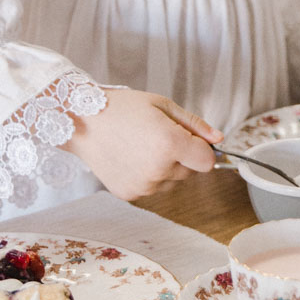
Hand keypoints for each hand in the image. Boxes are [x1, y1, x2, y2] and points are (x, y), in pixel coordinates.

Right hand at [67, 87, 222, 199]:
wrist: (80, 122)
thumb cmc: (121, 108)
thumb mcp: (161, 105)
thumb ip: (194, 124)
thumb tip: (218, 139)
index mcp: (170, 144)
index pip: (208, 161)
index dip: (202, 149)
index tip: (190, 139)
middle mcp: (158, 170)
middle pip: (191, 172)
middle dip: (183, 156)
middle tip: (157, 136)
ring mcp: (143, 186)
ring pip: (172, 182)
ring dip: (166, 168)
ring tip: (141, 146)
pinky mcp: (130, 194)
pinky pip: (152, 188)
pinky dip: (148, 176)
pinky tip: (131, 158)